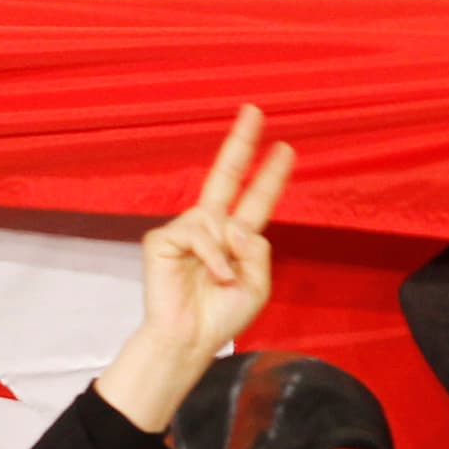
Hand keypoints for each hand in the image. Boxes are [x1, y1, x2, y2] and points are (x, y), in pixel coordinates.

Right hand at [97, 106, 293, 431]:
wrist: (190, 338)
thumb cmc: (222, 316)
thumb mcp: (258, 282)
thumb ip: (256, 248)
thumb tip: (232, 225)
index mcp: (236, 238)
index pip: (256, 198)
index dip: (270, 174)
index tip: (285, 147)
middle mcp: (211, 227)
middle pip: (226, 175)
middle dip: (241, 143)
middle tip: (254, 110)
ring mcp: (185, 230)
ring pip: (218, 220)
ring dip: (226, 253)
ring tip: (221, 281)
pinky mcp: (162, 239)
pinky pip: (197, 233)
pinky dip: (210, 257)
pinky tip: (208, 276)